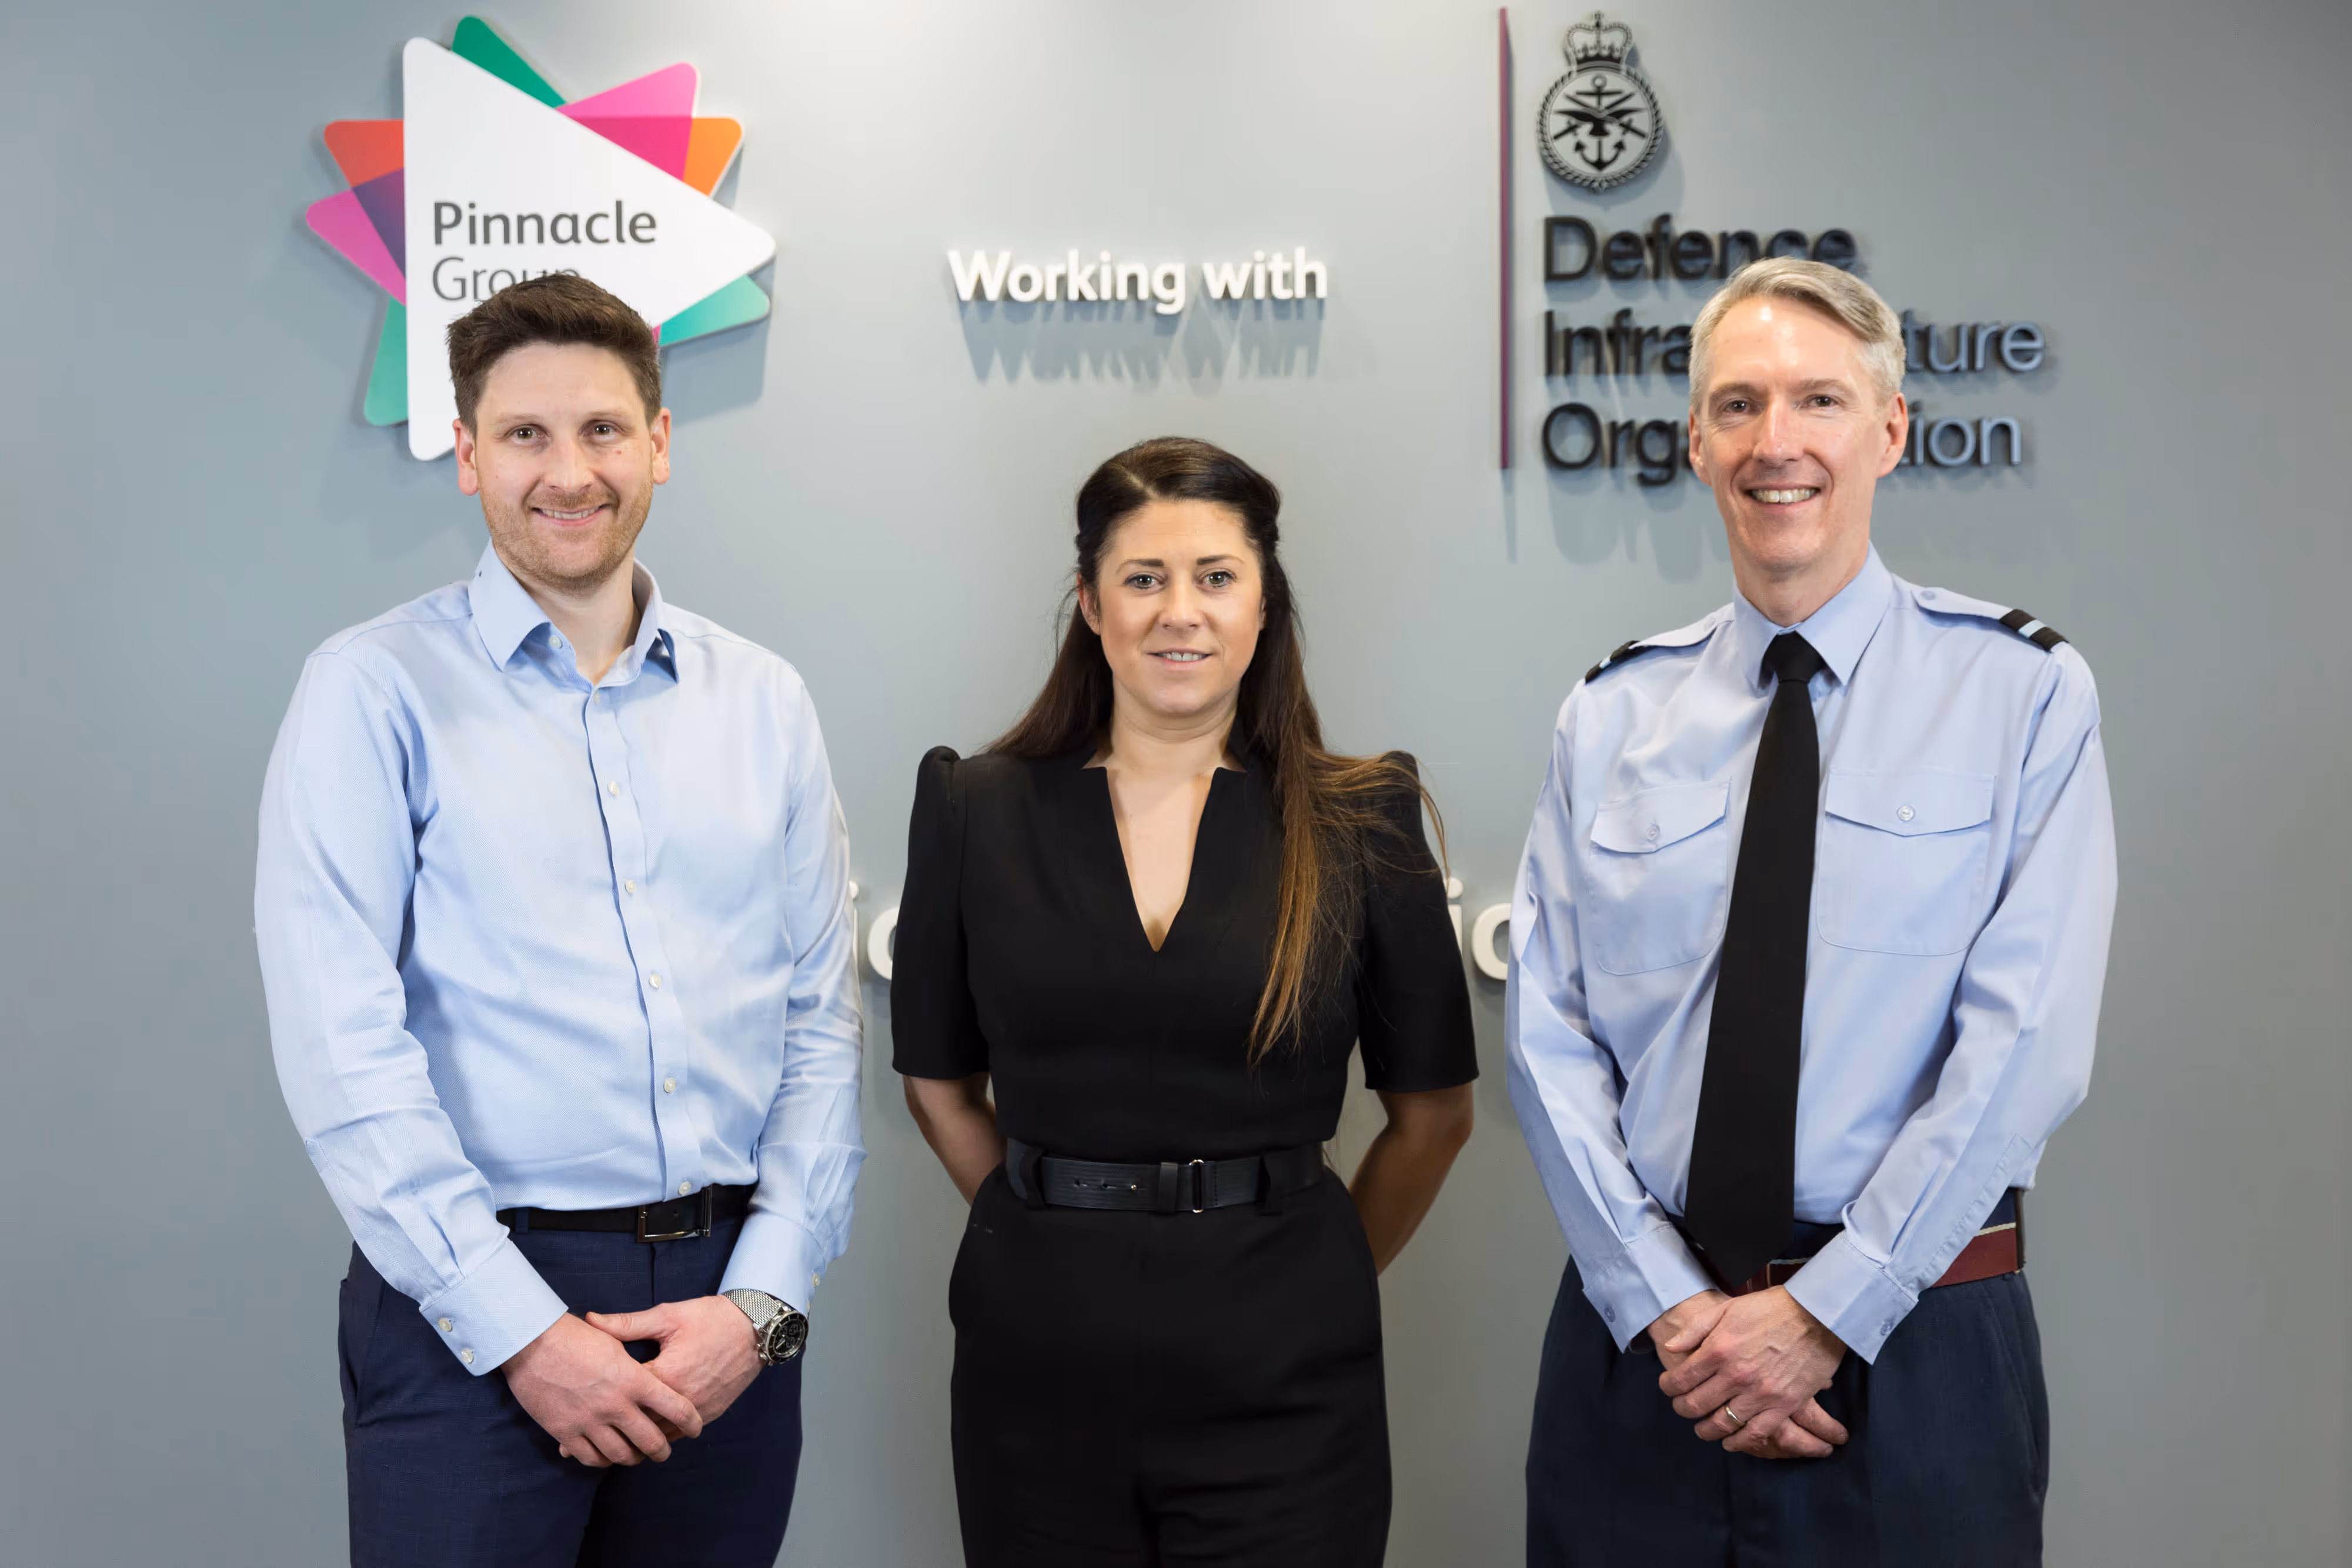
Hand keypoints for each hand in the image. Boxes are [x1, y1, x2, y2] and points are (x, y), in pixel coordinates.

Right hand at [503, 1312, 704, 1466]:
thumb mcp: (614, 1341)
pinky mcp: (565, 1432)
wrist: (531, 1343)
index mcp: (634, 1380)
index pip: (676, 1408)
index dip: (691, 1421)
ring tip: (637, 1455)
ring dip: (634, 1458)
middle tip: (664, 1451)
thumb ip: (635, 1363)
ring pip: (622, 1455)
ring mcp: (590, 1422)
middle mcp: (616, 1405)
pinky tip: (607, 1455)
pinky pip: (591, 1458)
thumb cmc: (575, 1335)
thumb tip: (652, 1373)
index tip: (696, 1426)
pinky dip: (603, 1460)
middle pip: (651, 1441)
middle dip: (662, 1450)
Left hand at [588, 1296, 762, 1427]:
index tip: (576, 1409)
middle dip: (612, 1429)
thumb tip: (591, 1320)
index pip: (625, 1397)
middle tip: (581, 1438)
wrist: (755, 1327)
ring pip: (660, 1436)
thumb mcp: (667, 1316)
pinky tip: (646, 1434)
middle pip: (639, 1425)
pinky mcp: (711, 1413)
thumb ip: (627, 1324)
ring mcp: (698, 1409)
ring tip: (610, 1441)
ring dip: (637, 1438)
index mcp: (666, 1375)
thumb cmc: (711, 1318)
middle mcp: (682, 1399)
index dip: (598, 1403)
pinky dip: (662, 1435)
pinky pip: (680, 1434)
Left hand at [1658, 1286, 1849, 1459]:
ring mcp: (1760, 1393)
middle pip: (1697, 1405)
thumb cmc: (1769, 1308)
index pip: (1681, 1379)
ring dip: (1707, 1430)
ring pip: (1722, 1424)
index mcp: (1718, 1349)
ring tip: (1703, 1428)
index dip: (1668, 1387)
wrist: (1816, 1314)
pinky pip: (1756, 1434)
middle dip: (1683, 1409)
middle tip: (1682, 1408)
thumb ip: (1695, 1330)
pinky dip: (1739, 1443)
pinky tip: (1731, 1442)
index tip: (1668, 1388)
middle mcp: (1735, 1375)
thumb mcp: (1726, 1309)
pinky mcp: (1784, 1405)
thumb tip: (1671, 1347)